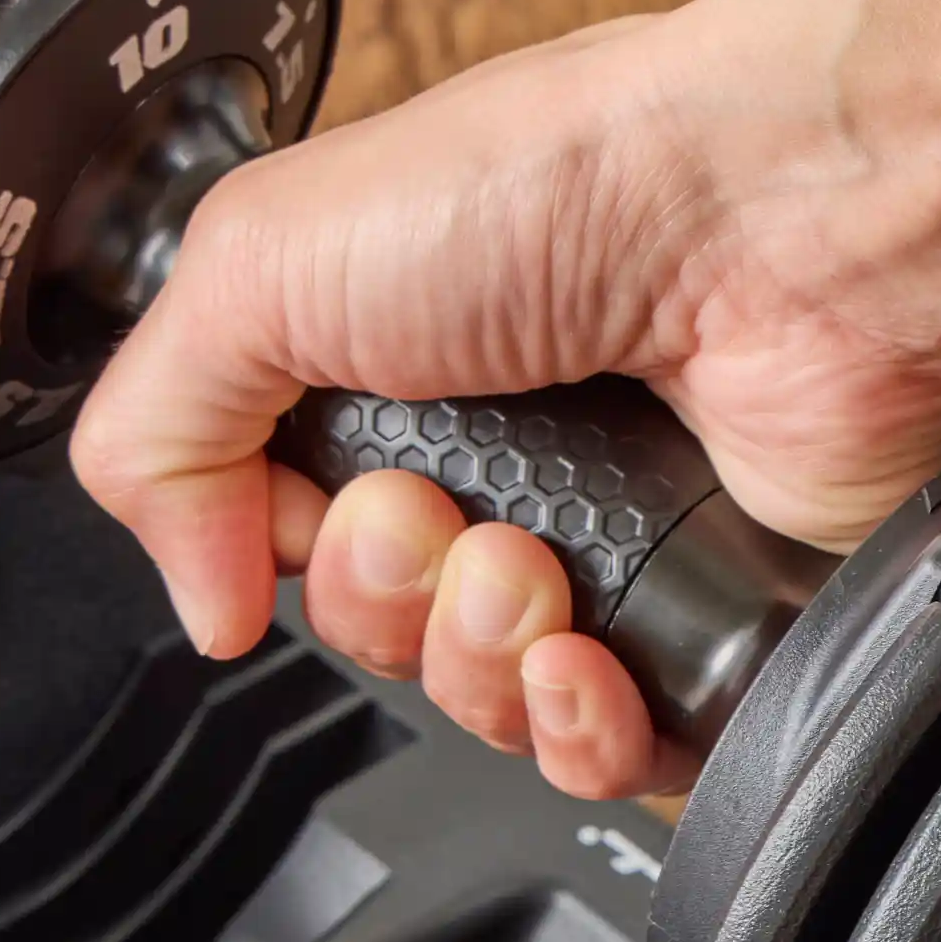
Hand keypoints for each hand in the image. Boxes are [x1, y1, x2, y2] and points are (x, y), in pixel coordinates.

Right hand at [71, 10, 940, 798]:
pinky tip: (584, 659)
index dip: (283, 550)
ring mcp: (617, 549)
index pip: (291, 543)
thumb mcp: (260, 255)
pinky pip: (612, 759)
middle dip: (385, 601)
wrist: (780, 223)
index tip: (318, 496)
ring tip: (526, 569)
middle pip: (383, 640)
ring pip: (487, 712)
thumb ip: (159, 429)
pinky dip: (578, 729)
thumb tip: (193, 594)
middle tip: (437, 518)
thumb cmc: (566, 182)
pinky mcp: (715, 627)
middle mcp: (512, 462)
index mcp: (400, 372)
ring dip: (479, 660)